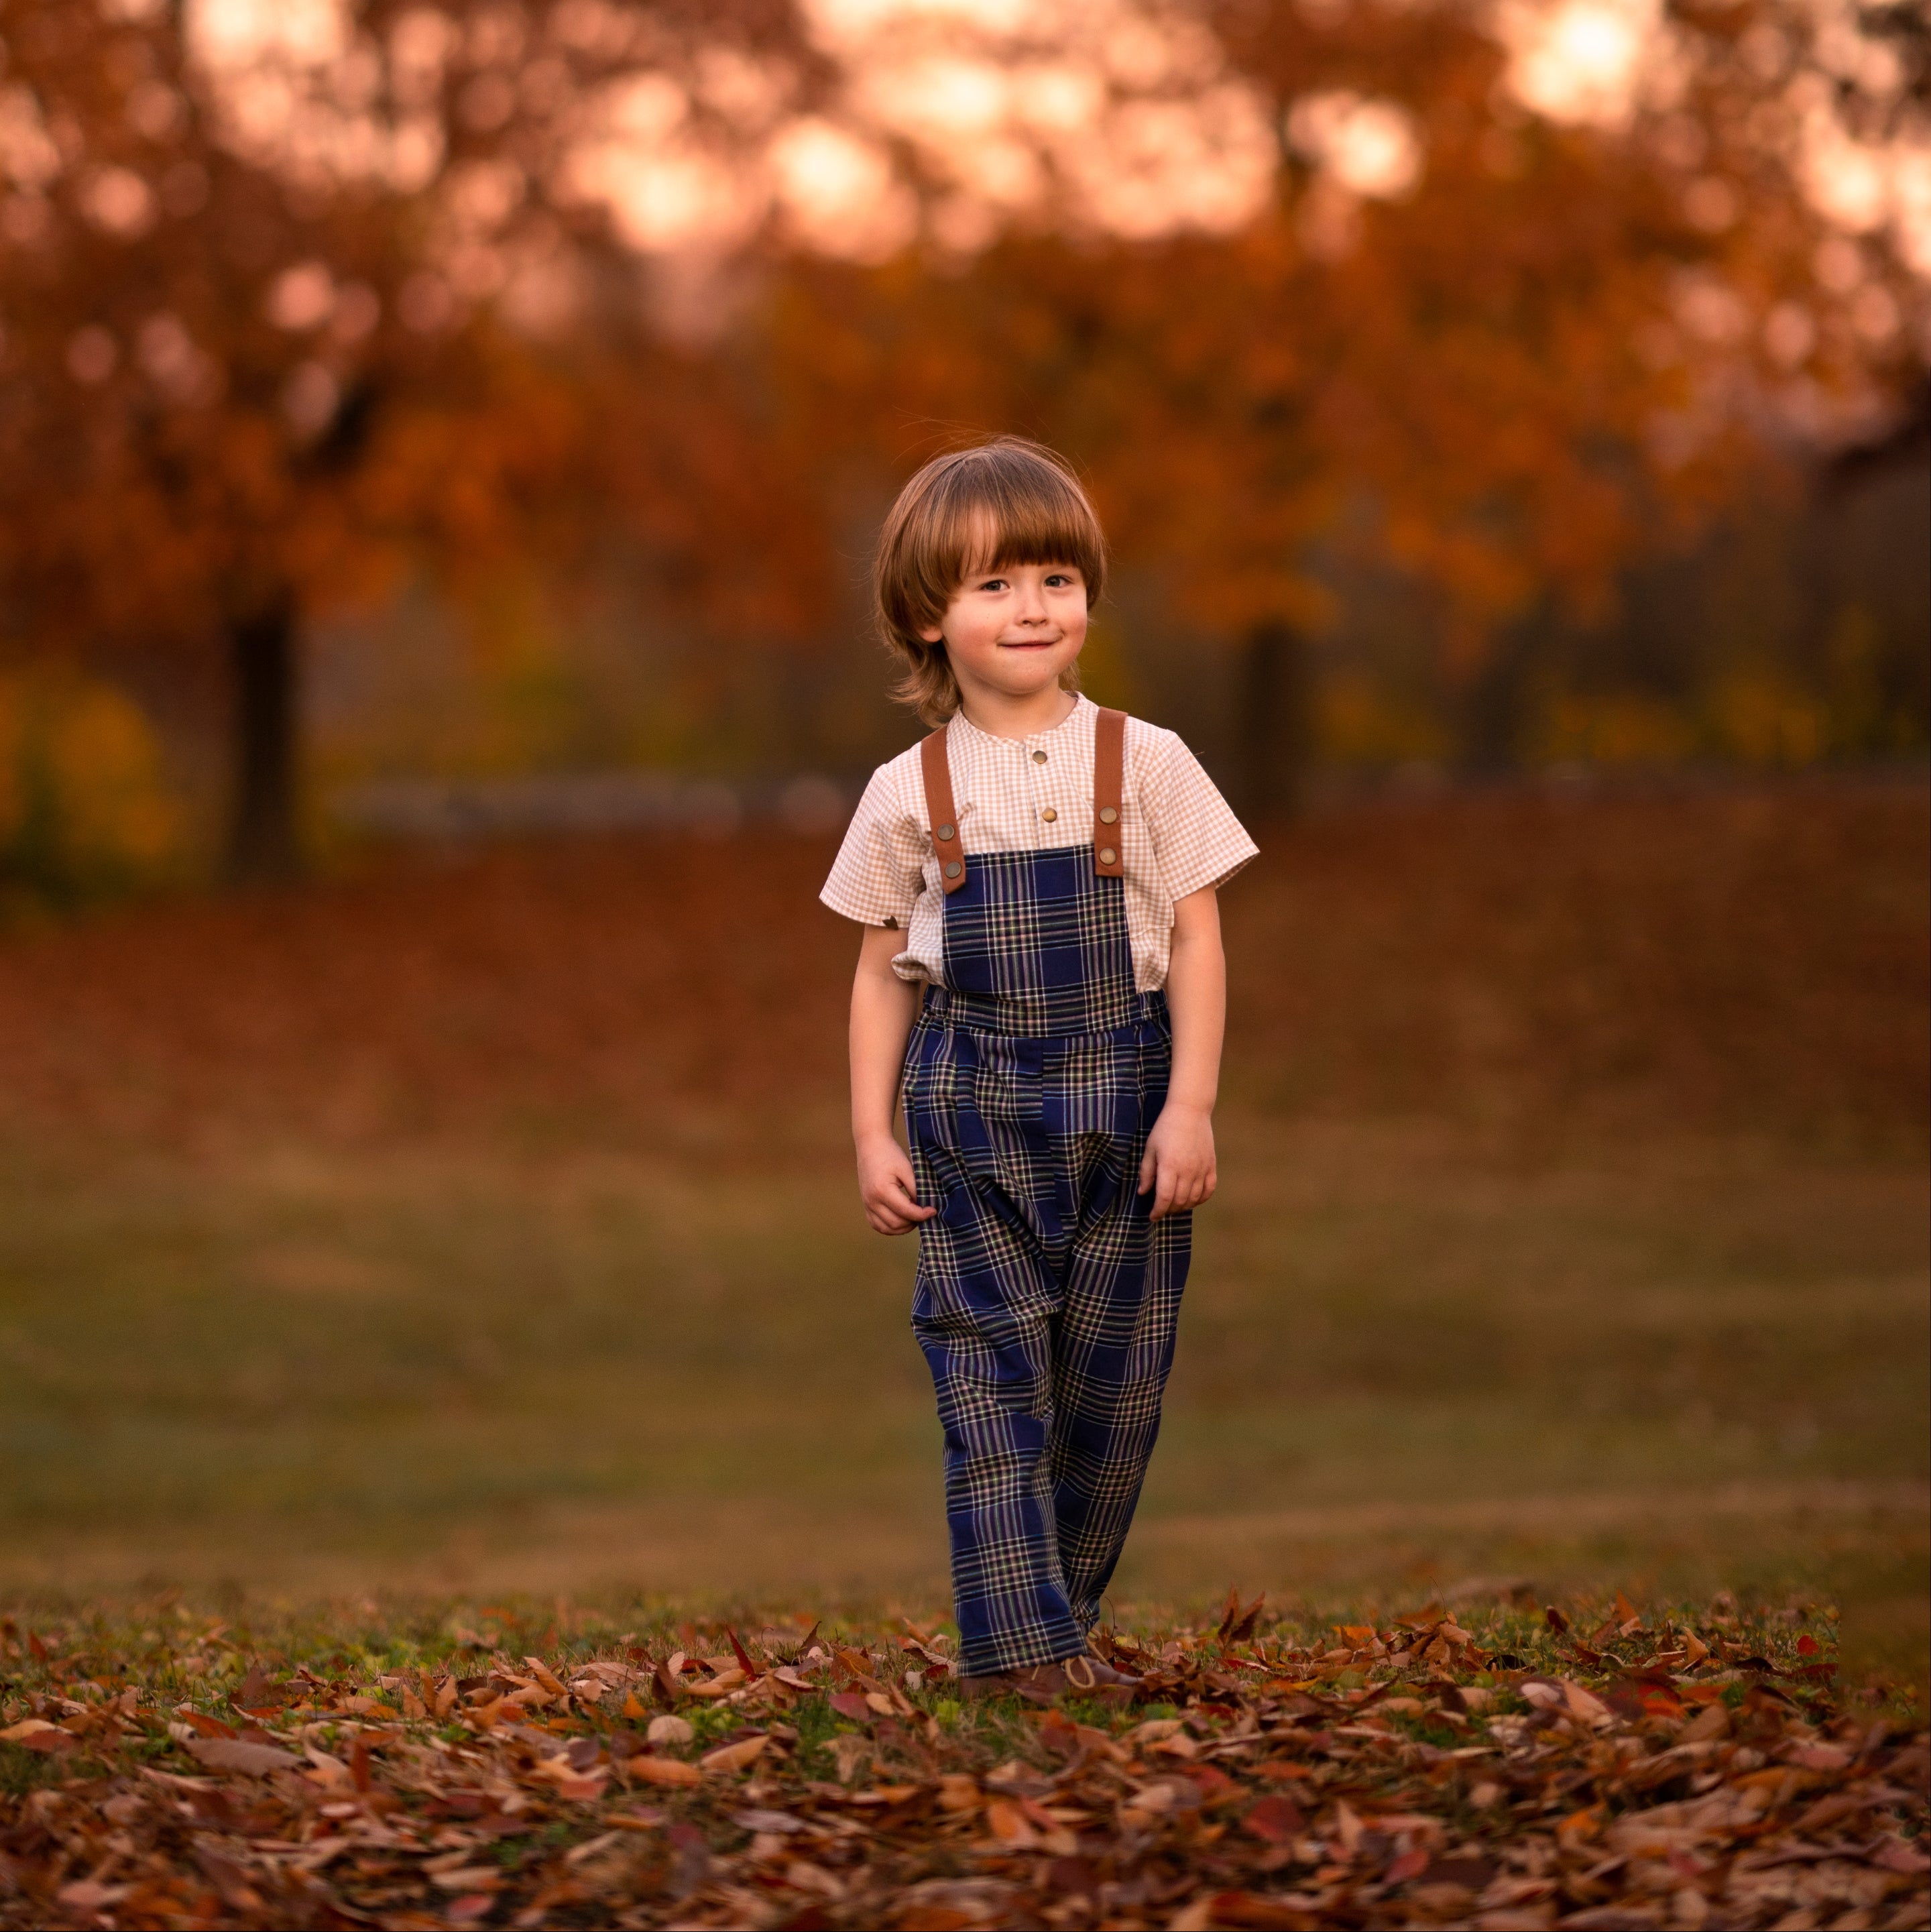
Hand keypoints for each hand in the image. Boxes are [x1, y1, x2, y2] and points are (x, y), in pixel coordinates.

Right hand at [857, 1132, 935, 1235]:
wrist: (871, 1146)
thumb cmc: (890, 1155)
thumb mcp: (907, 1169)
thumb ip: (916, 1189)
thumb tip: (925, 1206)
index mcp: (882, 1190)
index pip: (906, 1211)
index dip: (922, 1214)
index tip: (933, 1211)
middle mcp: (872, 1201)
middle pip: (896, 1224)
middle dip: (913, 1222)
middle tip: (924, 1212)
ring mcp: (867, 1205)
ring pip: (887, 1229)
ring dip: (903, 1227)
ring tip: (914, 1216)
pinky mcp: (866, 1206)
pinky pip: (878, 1225)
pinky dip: (891, 1227)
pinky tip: (902, 1219)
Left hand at [1138, 1104, 1215, 1220]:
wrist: (1190, 1111)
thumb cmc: (1165, 1128)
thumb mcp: (1150, 1148)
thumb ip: (1146, 1172)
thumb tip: (1143, 1193)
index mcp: (1169, 1167)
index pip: (1164, 1199)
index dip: (1157, 1211)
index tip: (1152, 1216)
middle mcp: (1187, 1171)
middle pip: (1179, 1202)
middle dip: (1168, 1210)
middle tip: (1161, 1210)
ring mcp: (1201, 1169)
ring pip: (1194, 1199)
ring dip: (1183, 1207)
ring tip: (1174, 1205)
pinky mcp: (1211, 1166)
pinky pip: (1209, 1190)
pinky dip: (1201, 1199)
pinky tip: (1192, 1199)